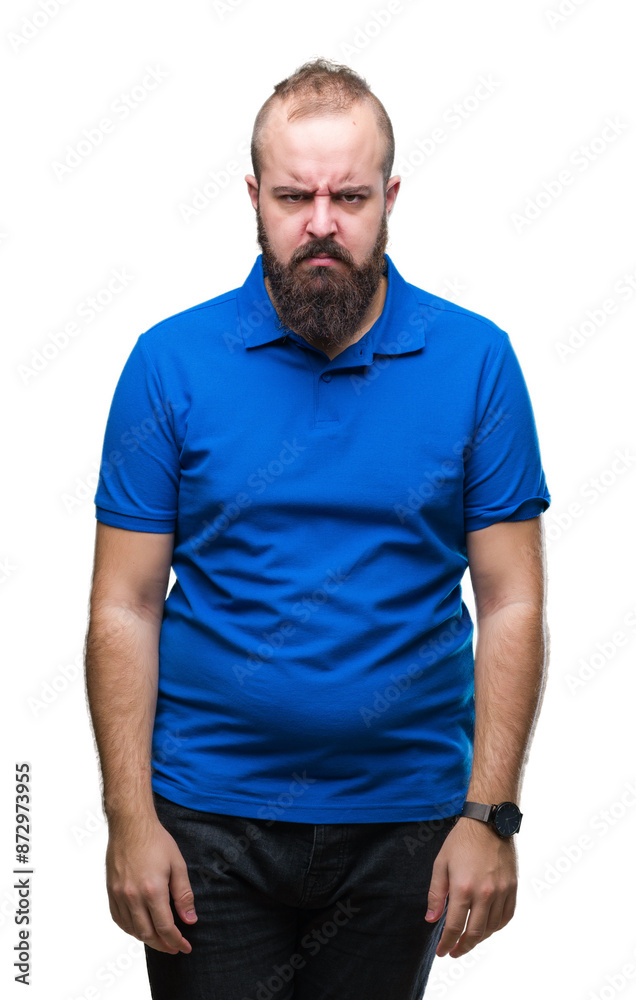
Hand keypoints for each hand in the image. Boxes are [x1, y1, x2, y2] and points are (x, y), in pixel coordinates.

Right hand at [106, 814, 197, 954]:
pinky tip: (140, 928)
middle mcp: (133, 896)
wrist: (130, 824)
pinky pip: (119, 919)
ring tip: (160, 939)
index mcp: (152, 890)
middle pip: (148, 934)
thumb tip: (190, 919)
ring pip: (132, 930)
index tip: (185, 947)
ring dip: (147, 939)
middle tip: (174, 947)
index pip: (165, 927)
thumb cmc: (156, 841)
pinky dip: (131, 929)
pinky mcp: (110, 891)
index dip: (176, 941)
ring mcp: (119, 895)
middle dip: (163, 945)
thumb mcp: (177, 864)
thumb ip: (184, 894)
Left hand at [425, 816, 517, 957]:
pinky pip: (506, 917)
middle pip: (474, 933)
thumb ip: (435, 894)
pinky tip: (487, 928)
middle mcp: (484, 894)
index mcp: (463, 888)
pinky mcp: (512, 887)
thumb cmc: (460, 842)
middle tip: (454, 952)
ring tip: (468, 940)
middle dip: (462, 947)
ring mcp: (501, 892)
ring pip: (491, 928)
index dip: (446, 943)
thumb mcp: (441, 864)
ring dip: (479, 939)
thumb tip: (431, 920)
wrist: (488, 823)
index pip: (454, 927)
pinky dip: (496, 927)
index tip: (442, 952)